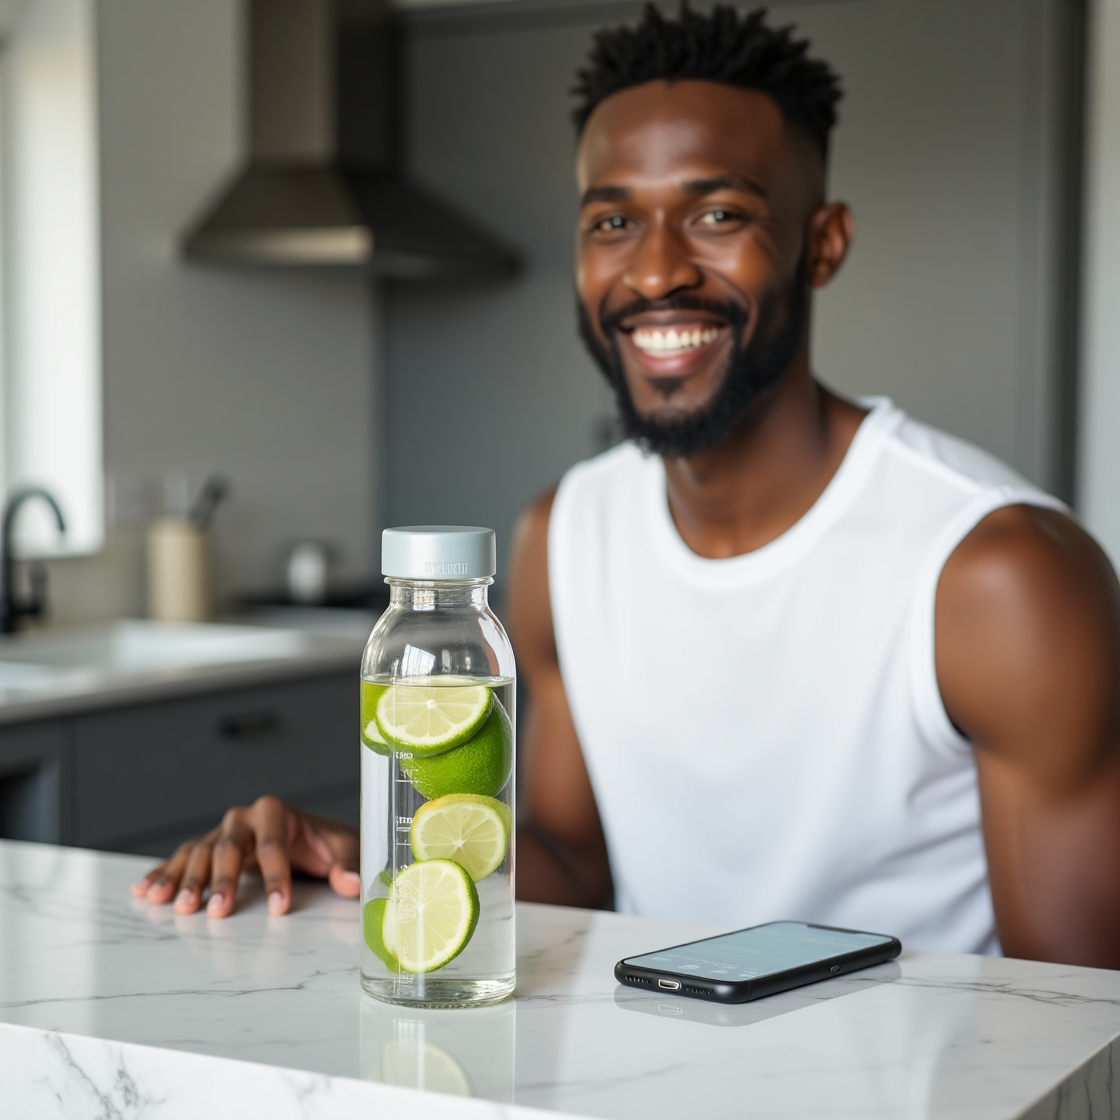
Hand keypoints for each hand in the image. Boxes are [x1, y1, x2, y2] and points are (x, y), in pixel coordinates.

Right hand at [131, 796, 359, 916]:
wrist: (312, 838)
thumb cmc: (327, 844)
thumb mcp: (344, 849)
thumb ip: (349, 864)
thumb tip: (352, 883)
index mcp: (276, 812)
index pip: (273, 845)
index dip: (276, 876)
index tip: (278, 907)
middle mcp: (244, 818)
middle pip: (229, 847)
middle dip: (223, 880)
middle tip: (218, 912)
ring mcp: (223, 832)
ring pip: (199, 853)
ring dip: (185, 879)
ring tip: (172, 907)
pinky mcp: (209, 847)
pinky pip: (181, 859)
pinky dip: (163, 874)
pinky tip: (145, 892)